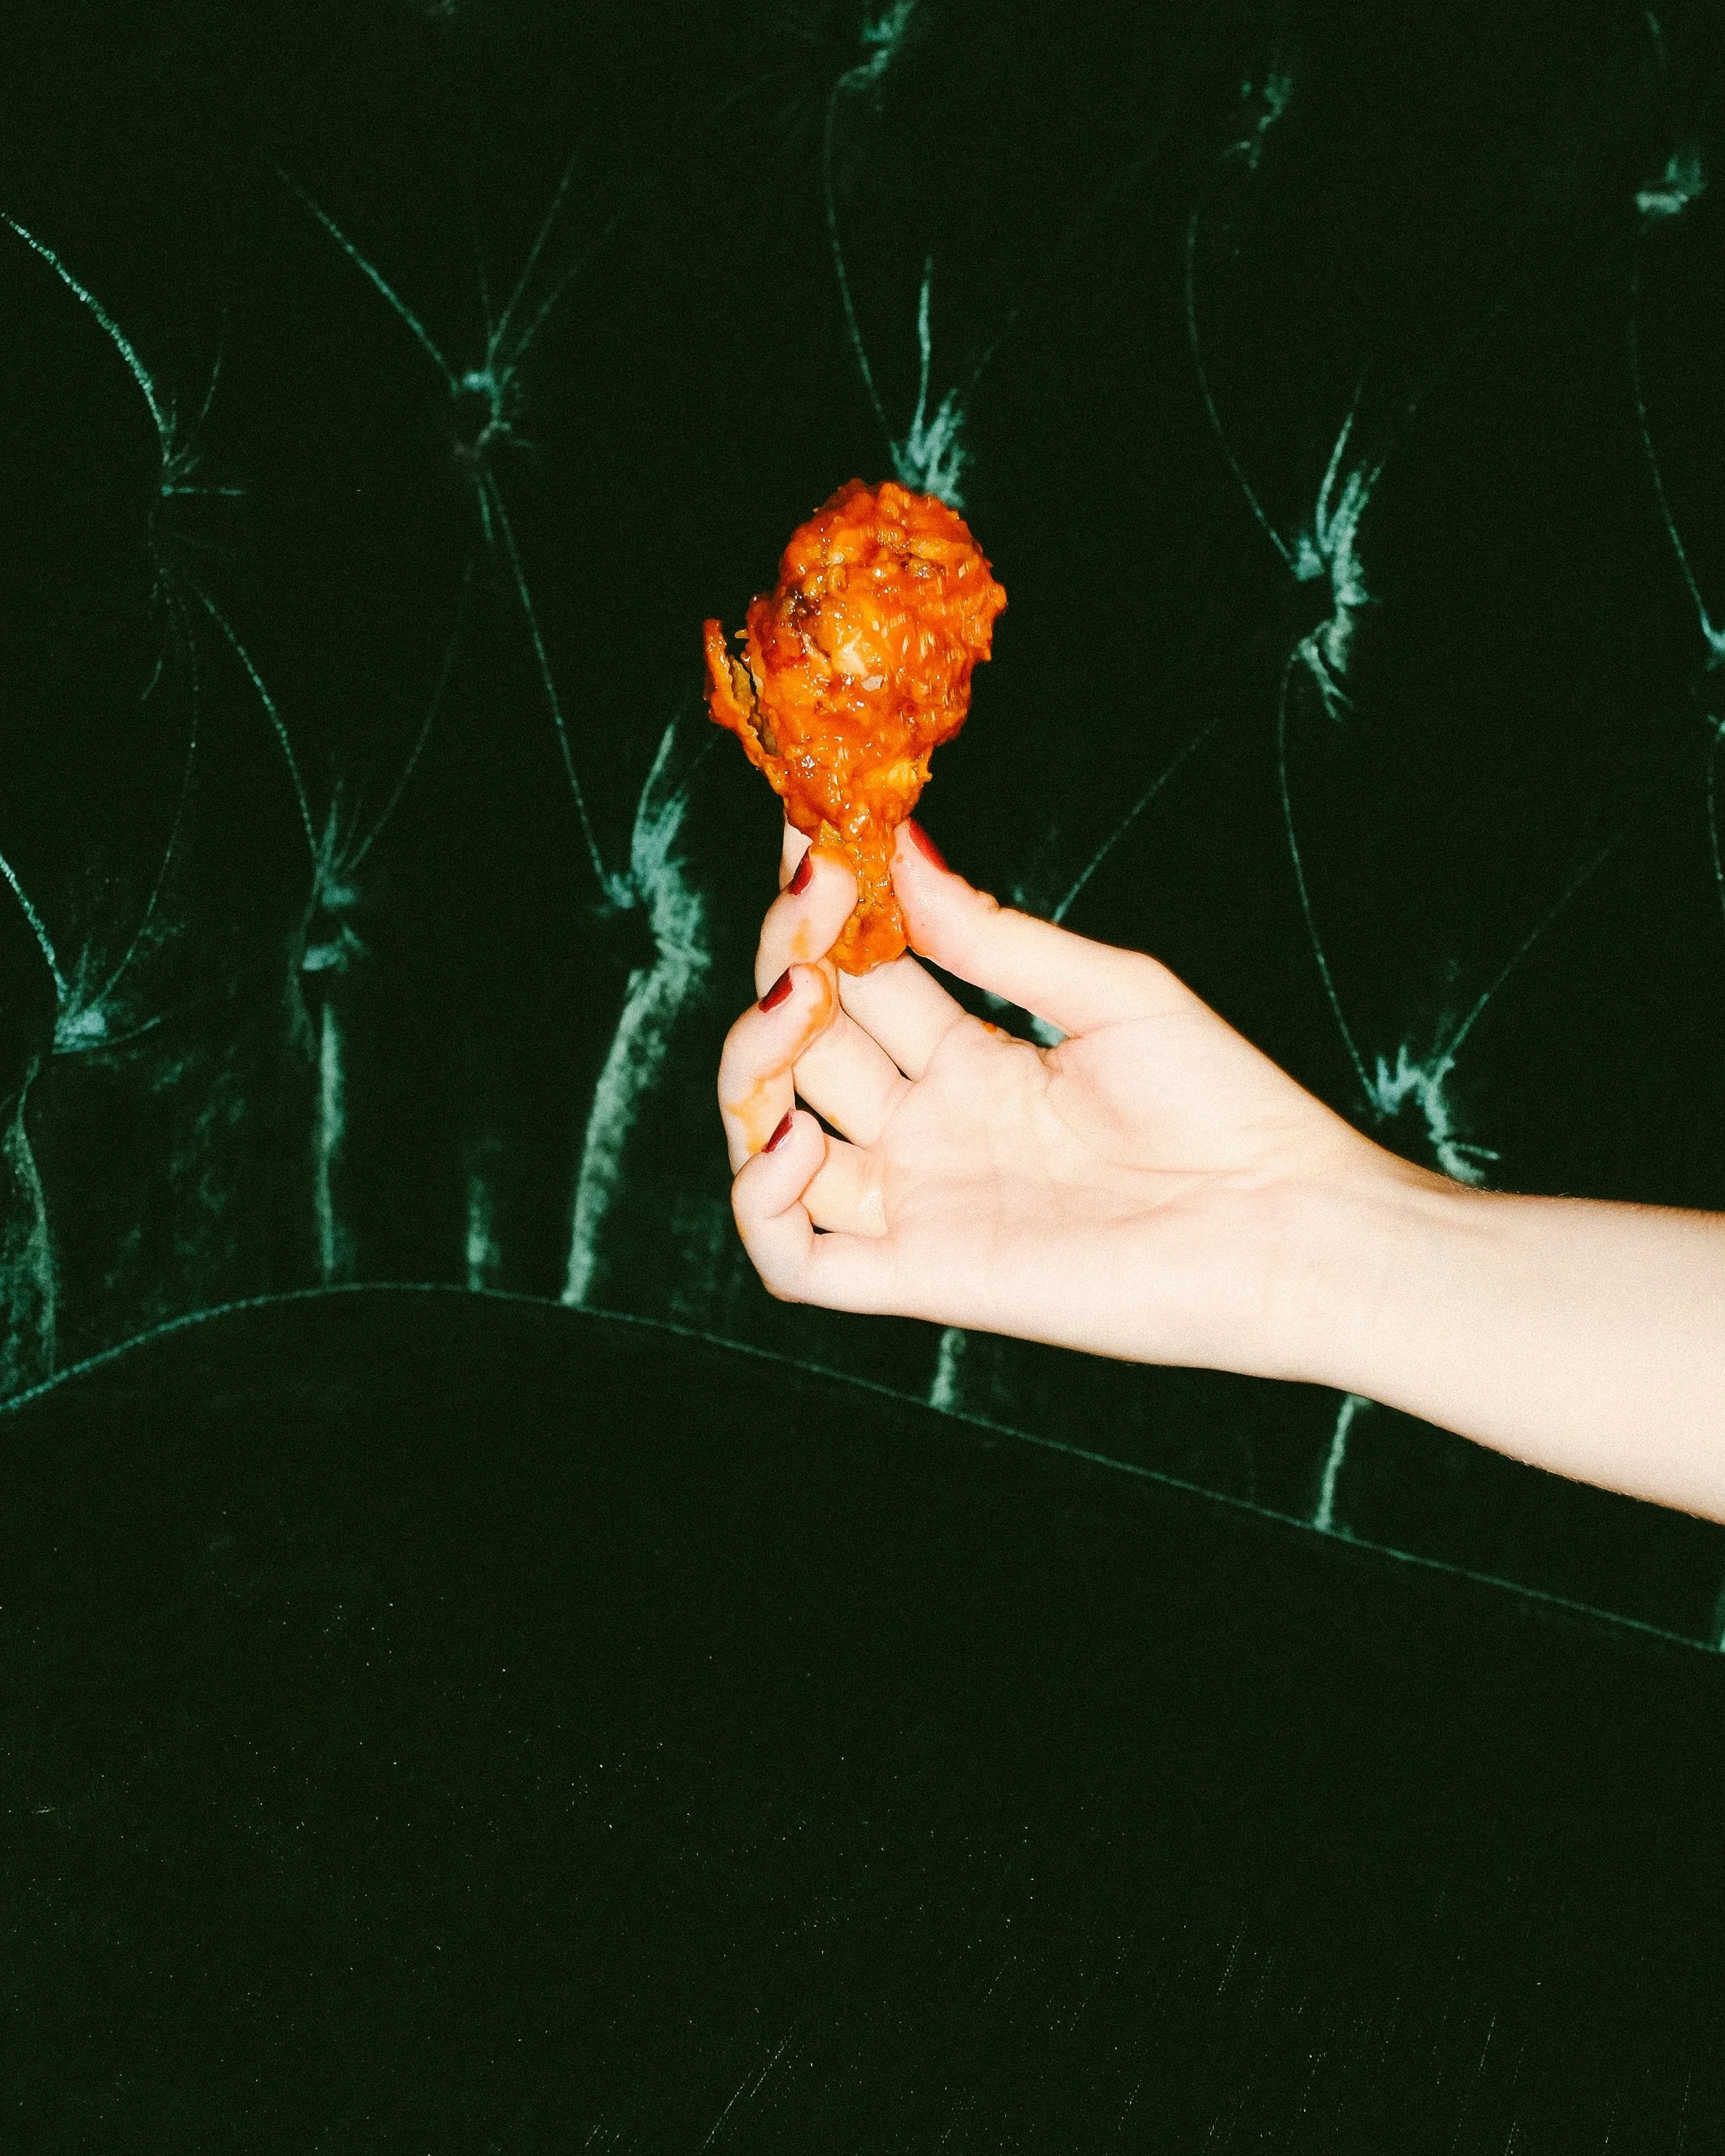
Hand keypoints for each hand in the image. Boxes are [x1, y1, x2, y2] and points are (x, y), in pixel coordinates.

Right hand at [717, 822, 1426, 1375]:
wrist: (1290, 1226)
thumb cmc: (1228, 1107)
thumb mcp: (1111, 992)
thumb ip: (994, 938)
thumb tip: (905, 852)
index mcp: (972, 1062)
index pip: (858, 976)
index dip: (820, 907)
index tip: (807, 827)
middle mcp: (931, 1130)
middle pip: (802, 1046)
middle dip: (784, 963)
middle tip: (813, 905)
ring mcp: (920, 1205)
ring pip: (768, 1143)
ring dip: (752, 1066)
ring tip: (800, 999)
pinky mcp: (926, 1279)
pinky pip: (797, 1262)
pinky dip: (763, 1202)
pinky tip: (796, 1135)